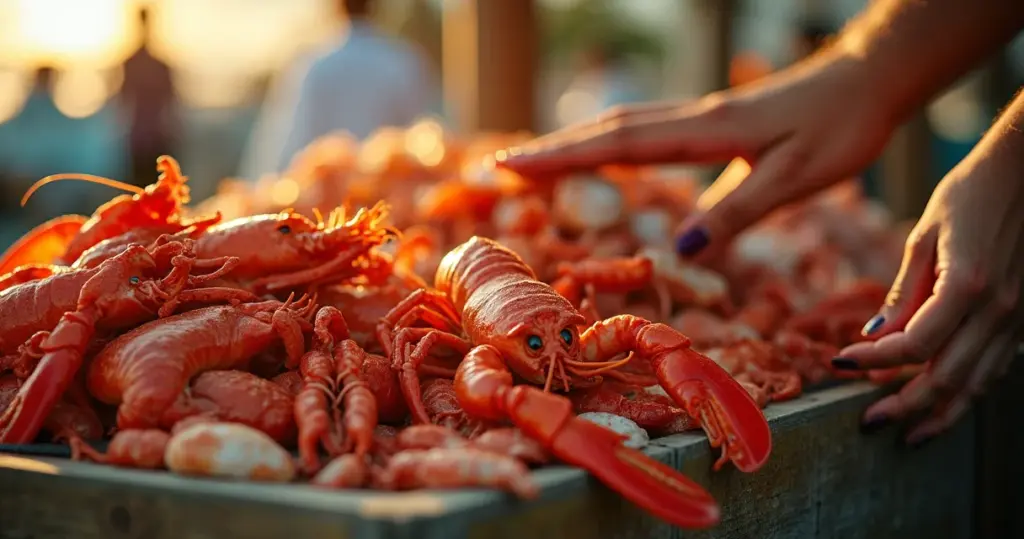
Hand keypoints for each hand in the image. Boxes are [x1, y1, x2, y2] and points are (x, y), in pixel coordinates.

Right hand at [496, 52, 898, 259]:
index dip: (562, 157)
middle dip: (552, 148)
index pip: (618, 145)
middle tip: (500, 165)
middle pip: (608, 130)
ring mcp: (699, 116)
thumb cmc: (840, 129)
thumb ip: (737, 212)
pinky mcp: (711, 121)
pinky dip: (608, 141)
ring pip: (623, 126)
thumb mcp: (795, 179)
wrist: (868, 80)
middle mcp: (692, 118)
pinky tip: (602, 154)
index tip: (512, 166)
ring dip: (574, 141)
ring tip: (534, 161)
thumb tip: (682, 253)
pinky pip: (646, 130)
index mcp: (705, 132)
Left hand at [833, 141, 1023, 446]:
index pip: (913, 345)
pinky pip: (996, 367)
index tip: (841, 362)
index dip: (874, 361)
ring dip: (941, 414)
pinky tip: (948, 404)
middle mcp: (997, 309)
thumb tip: (875, 335)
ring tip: (908, 435)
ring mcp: (1017, 317)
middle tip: (869, 422)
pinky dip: (970, 392)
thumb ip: (903, 292)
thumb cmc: (970, 194)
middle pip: (947, 377)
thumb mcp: (925, 236)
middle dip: (904, 405)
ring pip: (978, 383)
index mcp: (966, 285)